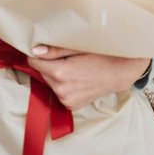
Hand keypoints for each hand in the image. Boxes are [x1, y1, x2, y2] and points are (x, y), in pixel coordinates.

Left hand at [28, 45, 151, 110]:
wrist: (119, 72)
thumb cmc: (101, 55)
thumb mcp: (77, 48)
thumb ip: (54, 51)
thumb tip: (35, 51)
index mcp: (61, 73)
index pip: (34, 63)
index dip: (38, 55)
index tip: (45, 49)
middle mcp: (61, 90)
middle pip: (41, 73)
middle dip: (48, 64)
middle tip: (65, 56)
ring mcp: (66, 100)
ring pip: (49, 82)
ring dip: (55, 74)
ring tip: (73, 67)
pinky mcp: (71, 106)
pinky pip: (58, 92)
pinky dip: (62, 84)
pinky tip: (76, 77)